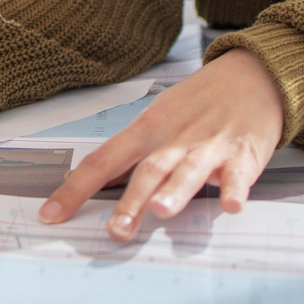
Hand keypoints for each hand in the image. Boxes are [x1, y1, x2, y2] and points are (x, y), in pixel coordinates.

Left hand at [38, 48, 283, 240]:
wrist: (253, 73)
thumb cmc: (200, 102)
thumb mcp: (158, 119)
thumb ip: (131, 154)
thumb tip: (90, 183)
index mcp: (146, 129)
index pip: (103, 160)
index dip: (75, 189)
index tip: (51, 215)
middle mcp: (174, 138)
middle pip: (147, 170)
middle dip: (131, 201)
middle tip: (115, 230)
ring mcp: (209, 145)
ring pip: (187, 171)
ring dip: (175, 191)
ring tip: (162, 211)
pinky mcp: (243, 153)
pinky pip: (237, 174)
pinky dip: (234, 189)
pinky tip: (230, 205)